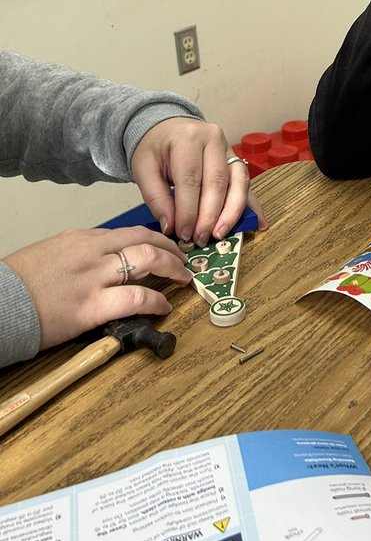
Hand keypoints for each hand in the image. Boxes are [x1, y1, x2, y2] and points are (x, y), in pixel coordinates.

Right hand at [4, 225, 191, 351]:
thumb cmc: (17, 284)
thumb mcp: (48, 254)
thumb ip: (77, 254)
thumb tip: (99, 261)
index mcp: (80, 239)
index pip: (127, 232)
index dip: (152, 240)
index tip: (164, 247)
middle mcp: (91, 252)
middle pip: (144, 240)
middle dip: (170, 248)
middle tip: (183, 258)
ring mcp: (93, 278)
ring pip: (147, 261)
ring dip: (173, 269)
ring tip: (183, 278)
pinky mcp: (91, 307)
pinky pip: (136, 299)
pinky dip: (157, 301)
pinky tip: (164, 307)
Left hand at [131, 118, 266, 246]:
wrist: (166, 128)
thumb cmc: (155, 148)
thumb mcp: (143, 168)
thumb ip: (156, 198)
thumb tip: (171, 226)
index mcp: (187, 138)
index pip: (190, 179)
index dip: (188, 210)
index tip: (184, 233)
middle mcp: (213, 139)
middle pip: (217, 182)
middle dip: (210, 215)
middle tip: (201, 238)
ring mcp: (229, 149)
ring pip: (238, 182)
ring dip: (232, 212)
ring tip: (221, 234)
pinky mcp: (237, 160)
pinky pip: (247, 184)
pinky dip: (252, 205)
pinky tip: (257, 222)